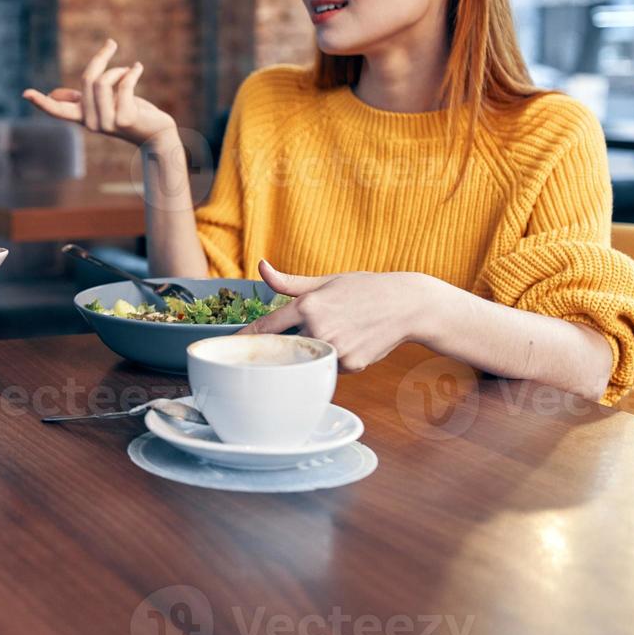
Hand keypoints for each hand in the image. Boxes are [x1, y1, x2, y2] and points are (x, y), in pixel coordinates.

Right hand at [22, 39, 177, 146]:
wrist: (157, 134)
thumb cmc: (131, 114)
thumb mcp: (104, 105)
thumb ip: (82, 98)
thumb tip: (54, 94)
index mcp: (83, 118)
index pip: (57, 111)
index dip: (42, 102)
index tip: (25, 93)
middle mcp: (91, 123)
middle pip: (87, 80)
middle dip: (101, 58)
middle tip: (111, 43)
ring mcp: (107, 124)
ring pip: (104, 81)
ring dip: (119, 70)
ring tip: (130, 70)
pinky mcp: (124, 120)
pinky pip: (123, 85)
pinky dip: (132, 72)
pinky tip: (138, 68)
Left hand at [236, 260, 440, 372]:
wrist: (407, 305)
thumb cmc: (363, 289)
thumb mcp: (325, 280)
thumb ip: (289, 282)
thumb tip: (260, 266)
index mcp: (307, 305)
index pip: (265, 328)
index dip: (245, 339)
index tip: (227, 348)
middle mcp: (318, 327)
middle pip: (283, 348)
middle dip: (278, 351)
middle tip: (268, 355)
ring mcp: (335, 348)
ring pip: (308, 360)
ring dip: (310, 354)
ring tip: (334, 336)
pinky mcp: (351, 365)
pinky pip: (330, 368)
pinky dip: (334, 360)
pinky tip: (351, 344)